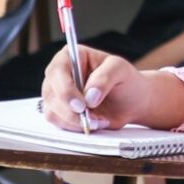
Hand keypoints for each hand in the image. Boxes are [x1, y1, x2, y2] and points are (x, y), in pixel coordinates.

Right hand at [40, 45, 183, 132]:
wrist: (132, 102)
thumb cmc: (126, 80)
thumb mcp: (121, 70)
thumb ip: (105, 78)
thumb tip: (89, 96)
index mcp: (71, 56)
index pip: (57, 71)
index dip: (65, 89)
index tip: (81, 105)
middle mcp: (59, 74)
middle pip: (50, 93)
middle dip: (69, 110)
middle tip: (90, 118)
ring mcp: (57, 94)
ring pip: (52, 111)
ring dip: (74, 121)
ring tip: (98, 120)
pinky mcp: (60, 112)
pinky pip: (58, 123)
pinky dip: (75, 127)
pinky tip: (94, 123)